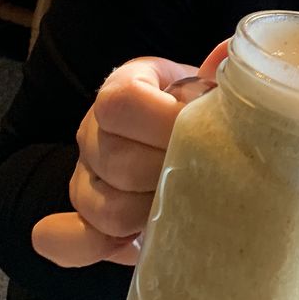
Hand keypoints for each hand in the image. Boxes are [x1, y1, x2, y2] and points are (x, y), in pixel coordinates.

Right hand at [31, 43, 228, 267]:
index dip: (165, 124)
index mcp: (125, 86)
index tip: (206, 136)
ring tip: (187, 206)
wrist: (190, 143)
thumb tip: (228, 50)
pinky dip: (99, 249)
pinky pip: (70, 243)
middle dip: (169, 176)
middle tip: (207, 178)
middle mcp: (94, 130)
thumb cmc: (205, 113)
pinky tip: (138, 244)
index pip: (121, 103)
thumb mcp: (214, 85)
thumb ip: (224, 73)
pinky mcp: (84, 221)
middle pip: (117, 162)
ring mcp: (84, 177)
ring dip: (152, 216)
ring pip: (105, 209)